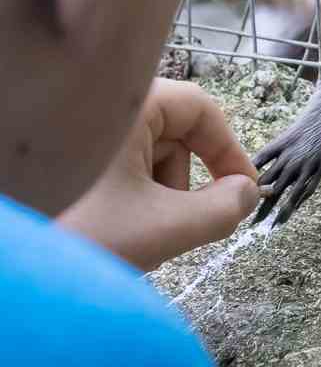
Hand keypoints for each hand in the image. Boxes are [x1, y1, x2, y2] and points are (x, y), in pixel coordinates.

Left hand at [58, 78, 259, 271]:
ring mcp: (82, 134)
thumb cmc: (75, 234)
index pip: (202, 109)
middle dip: (186, 181)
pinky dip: (129, 197)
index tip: (243, 189)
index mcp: (128, 106)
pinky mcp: (66, 158)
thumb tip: (247, 195)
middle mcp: (103, 110)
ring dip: (157, 193)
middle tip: (184, 222)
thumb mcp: (163, 227)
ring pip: (146, 154)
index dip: (229, 151)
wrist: (12, 263)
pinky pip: (118, 167)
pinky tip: (114, 228)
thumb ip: (222, 210)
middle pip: (175, 134)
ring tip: (140, 232)